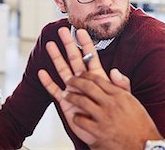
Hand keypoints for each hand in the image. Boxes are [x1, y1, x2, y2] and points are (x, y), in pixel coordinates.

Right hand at [38, 27, 129, 144]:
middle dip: (68, 44)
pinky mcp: (66, 102)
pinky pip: (55, 90)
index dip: (86, 43)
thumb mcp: (122, 97)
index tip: (80, 31)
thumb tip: (116, 70)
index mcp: (97, 76)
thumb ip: (121, 83)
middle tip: (62, 31)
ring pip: (62, 70)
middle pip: (74, 58)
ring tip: (50, 44)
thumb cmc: (116, 115)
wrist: (107, 133)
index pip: (90, 56)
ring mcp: (73, 90)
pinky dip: (48, 82)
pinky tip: (42, 73)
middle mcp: (83, 80)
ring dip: (56, 57)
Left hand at [64, 72, 162, 149]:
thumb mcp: (133, 100)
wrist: (144, 145)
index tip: (80, 74)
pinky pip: (81, 121)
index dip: (85, 75)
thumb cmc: (139, 124)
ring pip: (82, 101)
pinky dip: (76, 118)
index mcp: (119, 95)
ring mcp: (104, 117)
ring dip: (71, 98)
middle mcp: (111, 104)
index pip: (98, 79)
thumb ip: (122, 84)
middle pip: (88, 87)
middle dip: (75, 82)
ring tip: (66, 96)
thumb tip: (113, 71)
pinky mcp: (99, 132)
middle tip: (69, 82)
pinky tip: (75, 117)